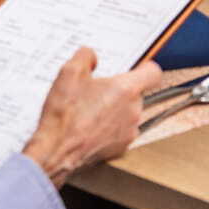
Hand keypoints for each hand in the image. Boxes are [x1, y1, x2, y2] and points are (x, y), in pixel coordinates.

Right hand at [20, 47, 159, 186]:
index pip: (153, 72)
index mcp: (126, 89)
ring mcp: (128, 132)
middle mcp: (133, 111)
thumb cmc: (64, 116)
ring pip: (128, 113)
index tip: (135, 67)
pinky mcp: (120, 149)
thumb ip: (85, 56)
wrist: (55, 152)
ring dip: (114, 110)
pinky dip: (109, 129)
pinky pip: (120, 132)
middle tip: (97, 90)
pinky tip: (89, 127)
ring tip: (89, 110)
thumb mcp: (69, 73)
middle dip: (120, 90)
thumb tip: (91, 56)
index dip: (144, 67)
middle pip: (136, 93)